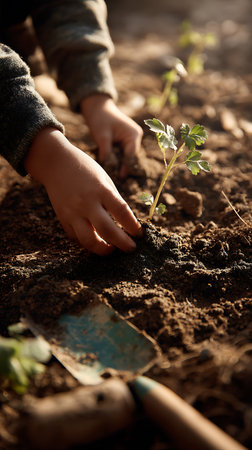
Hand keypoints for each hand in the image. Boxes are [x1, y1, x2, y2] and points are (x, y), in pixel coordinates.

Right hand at [25, 128, 141, 254]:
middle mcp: (86, 203)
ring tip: (112, 249)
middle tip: (132, 248)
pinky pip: (77, 237)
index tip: (139, 234)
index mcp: (101, 190)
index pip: (122, 212)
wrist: (56, 164)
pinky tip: (97, 242)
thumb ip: (114, 201)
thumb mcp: (104, 180)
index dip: (133, 226)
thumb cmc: (86, 170)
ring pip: (88, 240)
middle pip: (106, 230)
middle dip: (122, 243)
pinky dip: (88, 243)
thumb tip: (126, 224)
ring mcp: (73, 213)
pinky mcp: (63, 219)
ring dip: (103, 250)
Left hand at [80, 94, 142, 176]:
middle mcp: (135, 137)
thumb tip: (108, 167)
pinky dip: (117, 159)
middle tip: (117, 180)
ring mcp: (131, 139)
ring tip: (114, 175)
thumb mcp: (101, 136)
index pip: (131, 155)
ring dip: (120, 164)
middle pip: (130, 157)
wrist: (97, 108)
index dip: (126, 167)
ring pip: (126, 156)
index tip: (120, 177)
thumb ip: (106, 151)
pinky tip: (111, 167)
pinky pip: (122, 153)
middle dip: (123, 167)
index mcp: (133, 134)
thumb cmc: (100, 120)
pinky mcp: (125, 141)